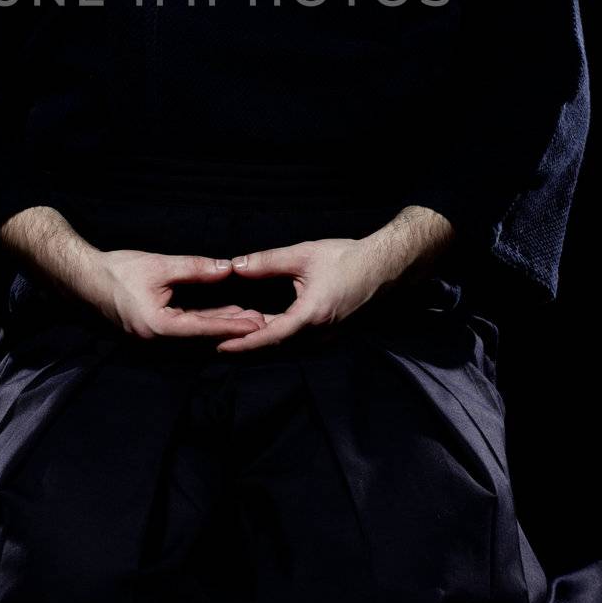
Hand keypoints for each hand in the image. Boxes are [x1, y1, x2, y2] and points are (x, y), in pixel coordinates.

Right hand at [87, 250, 268, 340]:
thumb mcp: (159, 265)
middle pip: (202, 337)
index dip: (232, 325)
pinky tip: (222, 314)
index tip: (256, 323)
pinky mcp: (151, 333)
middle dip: (232, 329)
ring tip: (248, 317)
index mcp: (158, 327)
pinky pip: (183, 330)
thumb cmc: (117, 271)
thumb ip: (195, 268)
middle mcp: (156, 340)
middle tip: (262, 321)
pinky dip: (203, 323)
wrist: (84, 279)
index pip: (204, 328)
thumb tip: (227, 268)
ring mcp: (152, 339)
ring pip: (195, 335)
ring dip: (220, 326)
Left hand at [212, 227, 429, 352]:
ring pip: (286, 345)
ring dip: (261, 341)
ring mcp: (326, 336)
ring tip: (234, 334)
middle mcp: (318, 334)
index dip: (241, 343)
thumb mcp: (304, 255)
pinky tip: (262, 324)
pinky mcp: (330, 332)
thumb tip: (236, 265)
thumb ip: (267, 262)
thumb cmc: (347, 258)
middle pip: (274, 347)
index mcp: (310, 317)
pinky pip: (297, 340)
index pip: (268, 337)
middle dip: (246, 345)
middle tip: (217, 341)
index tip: (218, 346)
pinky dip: (277, 335)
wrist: (385, 267)